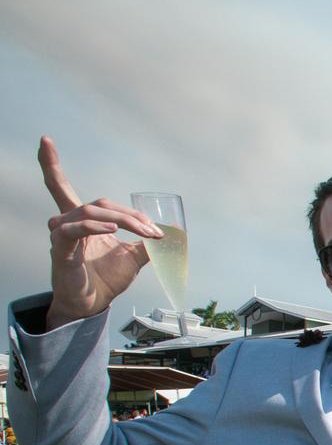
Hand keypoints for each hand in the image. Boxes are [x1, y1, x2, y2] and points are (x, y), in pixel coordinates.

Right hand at [39, 136, 163, 328]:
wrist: (93, 304)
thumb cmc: (106, 278)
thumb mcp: (134, 257)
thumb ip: (147, 242)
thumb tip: (172, 232)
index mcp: (80, 219)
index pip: (59, 185)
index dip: (49, 163)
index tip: (45, 140)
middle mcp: (66, 222)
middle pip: (99, 203)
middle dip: (131, 215)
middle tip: (154, 231)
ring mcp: (62, 235)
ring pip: (92, 212)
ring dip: (124, 220)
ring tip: (145, 234)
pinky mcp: (60, 249)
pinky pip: (75, 230)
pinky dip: (96, 227)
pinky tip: (113, 230)